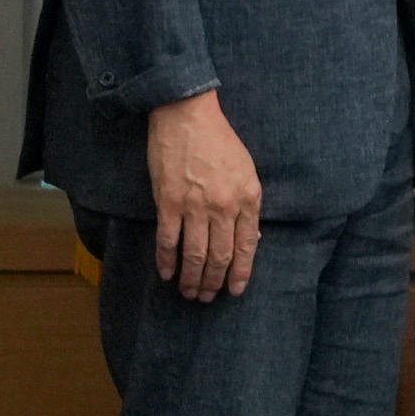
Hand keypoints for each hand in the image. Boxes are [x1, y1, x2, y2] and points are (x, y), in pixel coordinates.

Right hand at [142, 91, 264, 304]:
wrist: (188, 118)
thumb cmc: (220, 142)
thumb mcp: (247, 171)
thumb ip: (247, 203)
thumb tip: (248, 235)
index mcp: (248, 198)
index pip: (247, 245)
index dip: (241, 271)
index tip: (236, 289)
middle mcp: (224, 206)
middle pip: (221, 255)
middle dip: (215, 281)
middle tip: (208, 297)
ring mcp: (195, 206)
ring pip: (195, 253)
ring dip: (192, 278)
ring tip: (189, 293)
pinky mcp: (168, 202)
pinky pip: (168, 240)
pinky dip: (167, 260)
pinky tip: (167, 274)